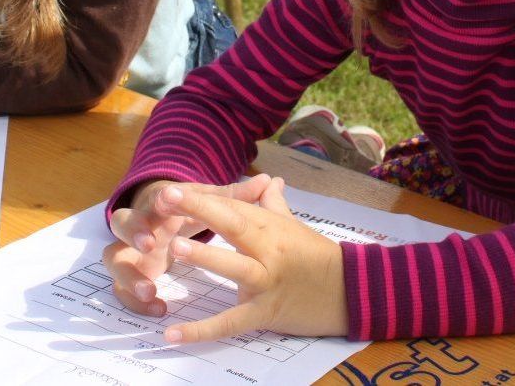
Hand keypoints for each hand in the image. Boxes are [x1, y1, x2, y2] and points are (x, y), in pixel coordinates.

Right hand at [103, 174, 274, 316]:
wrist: (158, 217)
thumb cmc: (186, 209)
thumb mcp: (209, 201)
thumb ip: (235, 195)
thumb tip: (270, 180)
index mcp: (160, 203)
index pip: (153, 198)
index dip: (157, 201)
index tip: (165, 203)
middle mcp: (140, 224)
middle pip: (121, 222)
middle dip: (133, 231)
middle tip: (149, 245)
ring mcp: (131, 250)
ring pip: (114, 259)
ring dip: (128, 274)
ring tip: (148, 290)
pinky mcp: (130, 274)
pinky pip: (121, 289)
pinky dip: (134, 299)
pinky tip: (156, 307)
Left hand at [158, 176, 347, 342]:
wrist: (349, 292)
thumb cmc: (316, 256)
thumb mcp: (295, 226)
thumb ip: (273, 204)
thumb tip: (268, 179)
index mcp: (272, 227)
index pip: (234, 207)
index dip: (202, 198)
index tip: (172, 190)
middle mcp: (269, 251)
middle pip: (233, 226)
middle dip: (200, 211)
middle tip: (165, 199)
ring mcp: (267, 283)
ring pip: (235, 267)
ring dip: (205, 257)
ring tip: (174, 247)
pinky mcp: (265, 314)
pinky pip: (231, 323)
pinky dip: (202, 331)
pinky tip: (172, 334)